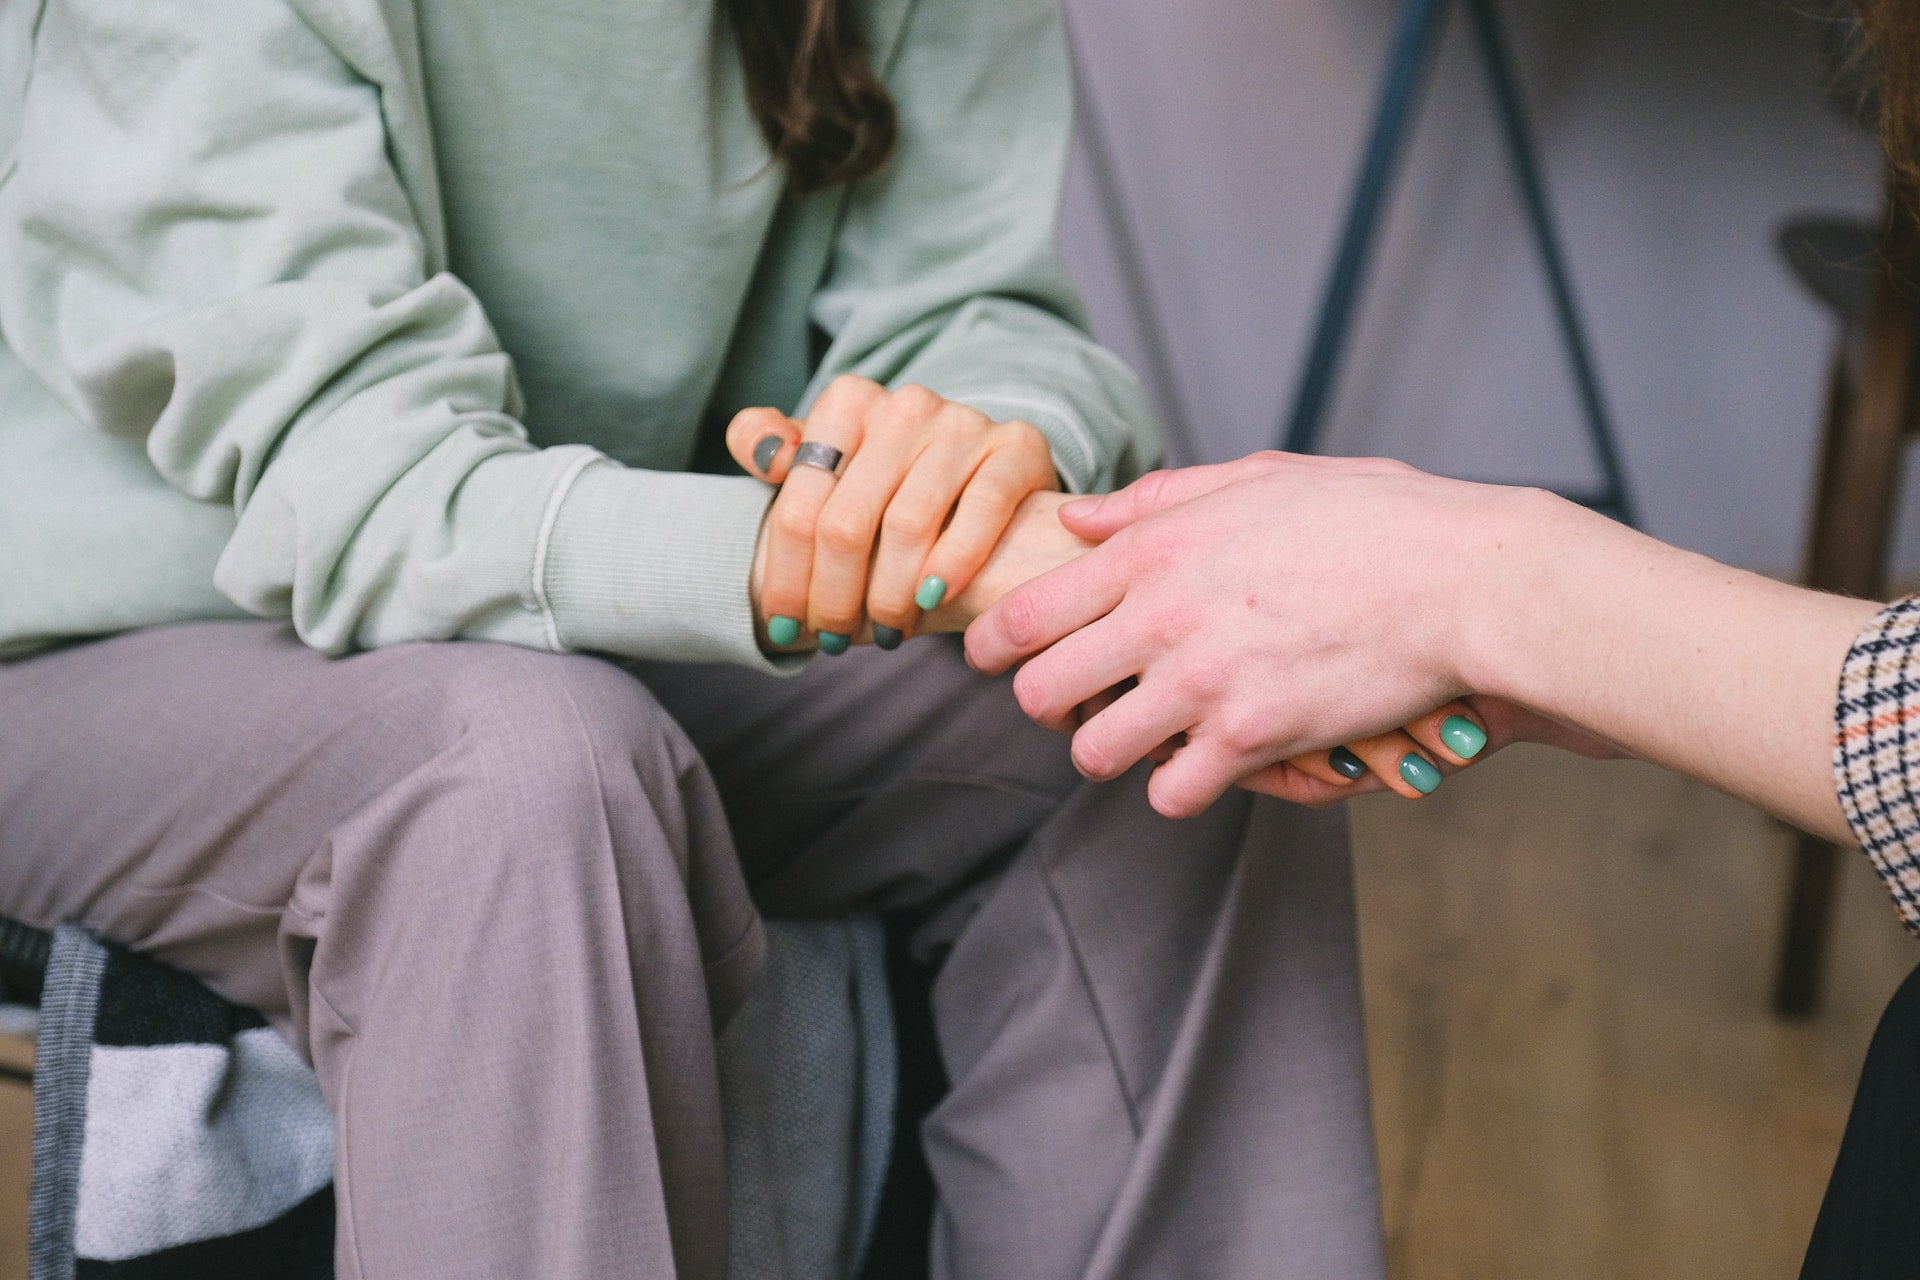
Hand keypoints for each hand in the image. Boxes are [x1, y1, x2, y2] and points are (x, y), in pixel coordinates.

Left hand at [729, 375, 1056, 650]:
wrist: (983, 475)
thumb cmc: (887, 485)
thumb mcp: (824, 461)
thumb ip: (770, 446)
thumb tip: (764, 454)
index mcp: (848, 402)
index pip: (800, 506)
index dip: (786, 577)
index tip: (783, 626)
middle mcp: (905, 404)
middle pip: (847, 523)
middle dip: (835, 597)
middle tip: (835, 641)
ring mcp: (963, 423)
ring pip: (908, 526)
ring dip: (890, 596)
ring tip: (886, 633)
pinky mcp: (1017, 446)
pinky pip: (981, 510)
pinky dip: (954, 563)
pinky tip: (933, 600)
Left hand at [964, 451, 1560, 816]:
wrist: (1464, 580)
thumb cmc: (1372, 520)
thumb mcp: (1258, 479)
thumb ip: (1158, 500)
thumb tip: (1079, 516)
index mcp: (1155, 548)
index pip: (1025, 612)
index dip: (990, 644)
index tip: (990, 658)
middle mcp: (1162, 615)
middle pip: (1040, 691)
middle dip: (1045, 706)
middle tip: (1074, 706)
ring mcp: (1203, 681)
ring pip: (1094, 752)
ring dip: (1110, 751)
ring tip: (1141, 739)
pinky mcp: (1251, 737)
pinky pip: (1170, 792)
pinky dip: (1180, 787)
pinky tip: (1204, 765)